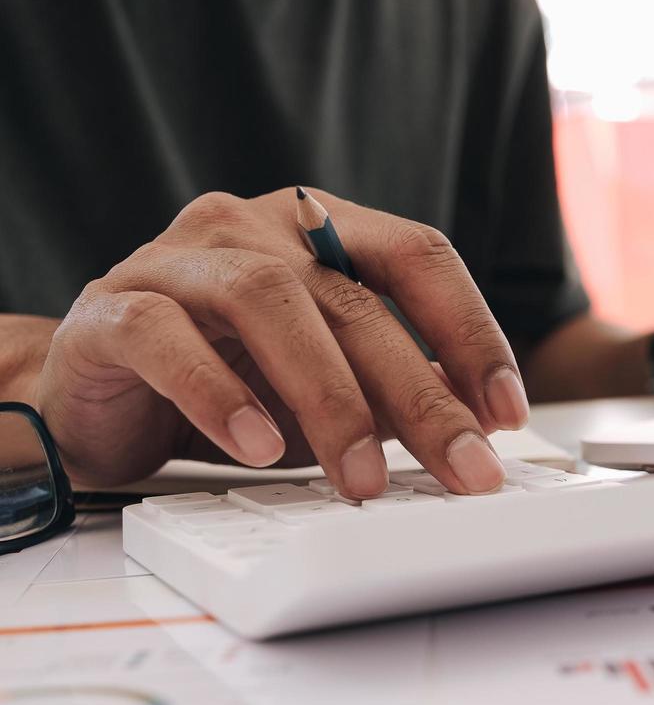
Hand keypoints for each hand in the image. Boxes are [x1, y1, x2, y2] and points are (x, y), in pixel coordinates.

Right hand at [34, 188, 527, 495]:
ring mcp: (180, 261)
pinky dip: (221, 396)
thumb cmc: (227, 379)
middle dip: (422, 395)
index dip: (472, 332)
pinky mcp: (114, 309)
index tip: (506, 411)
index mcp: (320, 229)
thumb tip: (476, 429)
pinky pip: (169, 340)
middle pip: (355, 300)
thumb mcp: (328, 387)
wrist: (96, 392)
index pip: (418, 256)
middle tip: (464, 467)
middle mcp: (254, 228)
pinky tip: (258, 449)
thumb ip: (394, 392)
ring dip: (330, 399)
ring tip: (363, 476)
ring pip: (270, 305)